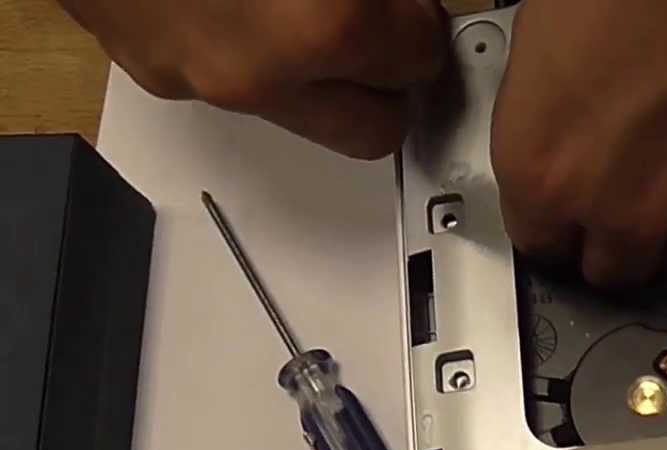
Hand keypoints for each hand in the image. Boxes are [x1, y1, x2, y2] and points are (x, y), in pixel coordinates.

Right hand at [60, 0, 447, 158]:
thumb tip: (401, 1)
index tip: (415, 8)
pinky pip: (233, 84)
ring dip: (323, 74)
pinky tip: (240, 0)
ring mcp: (200, 82)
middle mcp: (262, 75)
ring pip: (303, 116)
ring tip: (305, 5)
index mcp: (323, 26)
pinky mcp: (153, 74)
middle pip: (374, 130)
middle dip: (390, 82)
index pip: (422, 60)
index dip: (424, 24)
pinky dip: (254, 53)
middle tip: (383, 28)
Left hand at [492, 0, 666, 311]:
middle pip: (611, 269)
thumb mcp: (545, 23)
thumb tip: (554, 100)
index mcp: (542, 160)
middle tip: (635, 185)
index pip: (538, 243)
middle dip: (616, 234)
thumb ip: (547, 96)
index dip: (558, 220)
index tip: (571, 206)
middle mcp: (620, 200)